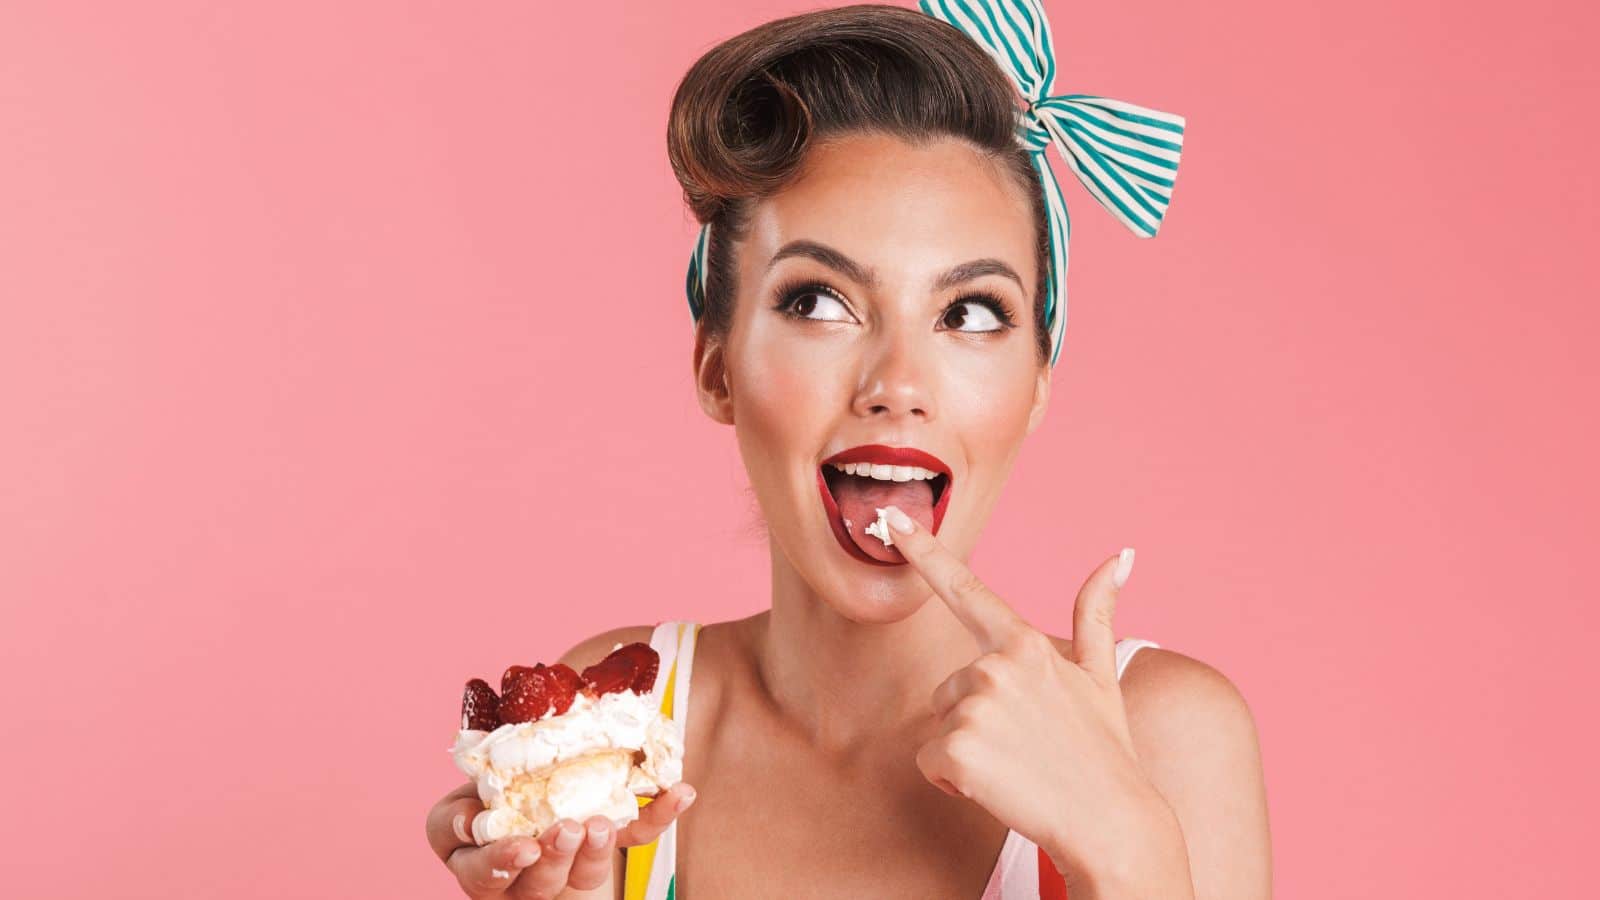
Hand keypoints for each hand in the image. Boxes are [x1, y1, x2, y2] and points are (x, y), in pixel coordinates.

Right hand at [425, 780, 697, 897]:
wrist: (520, 781)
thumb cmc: (478, 800)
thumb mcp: (454, 806)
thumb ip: (455, 816)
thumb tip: (466, 820)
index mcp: (478, 864)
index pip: (485, 873)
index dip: (501, 863)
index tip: (523, 847)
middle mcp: (525, 876)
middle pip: (540, 882)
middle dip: (557, 857)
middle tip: (569, 829)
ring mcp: (570, 863)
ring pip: (584, 876)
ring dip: (597, 852)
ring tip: (601, 823)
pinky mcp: (606, 843)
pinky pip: (634, 837)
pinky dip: (659, 815)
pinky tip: (680, 793)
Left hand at [879, 505, 1163, 880]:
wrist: (1112, 823)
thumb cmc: (1104, 752)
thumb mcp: (1102, 676)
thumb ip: (1096, 613)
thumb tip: (1120, 555)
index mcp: (1024, 643)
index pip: (964, 589)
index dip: (924, 551)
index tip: (892, 520)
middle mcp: (995, 665)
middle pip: (947, 688)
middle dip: (974, 719)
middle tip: (1024, 745)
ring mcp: (974, 706)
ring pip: (938, 726)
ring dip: (966, 751)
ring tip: (1016, 766)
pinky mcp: (956, 748)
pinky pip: (929, 762)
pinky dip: (954, 781)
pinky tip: (998, 787)